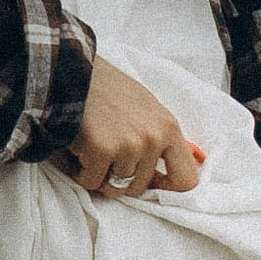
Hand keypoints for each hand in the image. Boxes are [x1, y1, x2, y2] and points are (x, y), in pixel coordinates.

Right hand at [57, 58, 205, 198]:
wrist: (74, 71)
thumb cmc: (108, 90)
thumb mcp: (146, 108)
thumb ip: (159, 139)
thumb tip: (165, 175)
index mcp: (169, 128)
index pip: (186, 179)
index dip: (168, 187)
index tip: (153, 185)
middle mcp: (152, 139)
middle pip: (140, 187)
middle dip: (121, 178)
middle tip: (106, 158)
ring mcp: (128, 146)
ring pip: (115, 188)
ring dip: (99, 176)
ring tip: (91, 151)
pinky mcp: (102, 150)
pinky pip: (91, 182)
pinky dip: (80, 173)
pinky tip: (78, 151)